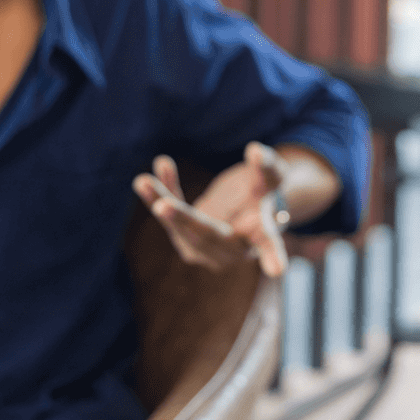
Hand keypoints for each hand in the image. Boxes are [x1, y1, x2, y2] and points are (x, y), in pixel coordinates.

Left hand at [132, 142, 289, 276]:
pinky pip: (171, 214)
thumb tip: (254, 150)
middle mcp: (232, 250)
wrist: (244, 210)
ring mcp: (205, 250)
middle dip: (183, 220)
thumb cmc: (263, 195)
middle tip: (161, 206)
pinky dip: (165, 190)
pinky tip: (161, 164)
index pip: (267, 245)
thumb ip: (266, 166)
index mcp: (259, 237)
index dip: (272, 255)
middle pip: (207, 236)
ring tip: (142, 180)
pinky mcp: (186, 238)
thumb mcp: (272, 178)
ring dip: (159, 200)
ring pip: (180, 227)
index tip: (277, 270)